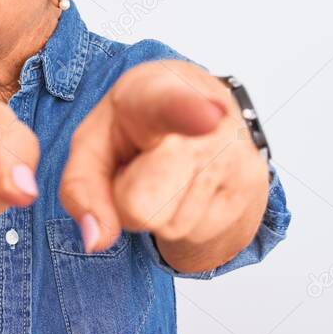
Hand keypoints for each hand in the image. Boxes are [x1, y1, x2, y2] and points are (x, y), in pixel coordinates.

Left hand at [59, 60, 268, 271]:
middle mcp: (208, 118)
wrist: (200, 104)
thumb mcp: (92, 144)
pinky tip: (191, 184)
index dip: (188, 112)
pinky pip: (194, 233)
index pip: (172, 105)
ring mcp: (235, 152)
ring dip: (159, 211)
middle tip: (144, 164)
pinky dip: (183, 218)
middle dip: (129, 200)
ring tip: (170, 171)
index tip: (208, 116)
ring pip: (169, 226)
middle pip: (142, 206)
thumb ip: (80, 189)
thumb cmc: (136, 122)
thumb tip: (96, 239)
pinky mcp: (252, 183)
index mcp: (157, 94)